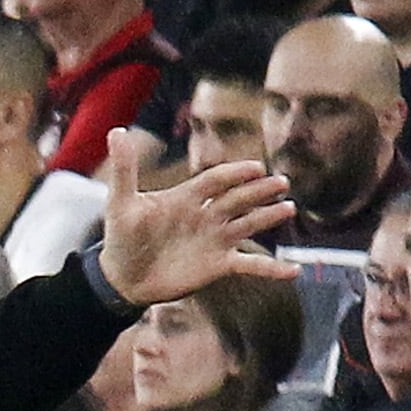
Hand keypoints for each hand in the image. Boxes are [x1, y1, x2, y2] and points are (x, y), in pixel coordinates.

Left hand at [96, 131, 296, 304]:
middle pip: (238, 198)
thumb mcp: (121, 203)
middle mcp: (206, 215)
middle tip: (282, 183)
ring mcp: (215, 240)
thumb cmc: (121, 239)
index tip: (256, 167)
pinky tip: (293, 271)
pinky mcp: (218, 265)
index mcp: (187, 198)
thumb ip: (125, 169)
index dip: (235, 174)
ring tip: (289, 209)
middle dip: (259, 191)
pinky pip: (250, 265)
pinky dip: (271, 268)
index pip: (216, 180)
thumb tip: (117, 131)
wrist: (122, 280)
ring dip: (268, 217)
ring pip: (248, 224)